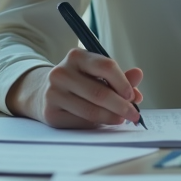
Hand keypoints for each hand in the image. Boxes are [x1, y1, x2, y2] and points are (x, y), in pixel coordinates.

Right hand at [5, 48, 142, 128]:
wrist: (42, 92)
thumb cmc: (78, 82)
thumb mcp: (96, 73)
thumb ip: (119, 75)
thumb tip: (138, 75)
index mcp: (76, 56)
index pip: (106, 66)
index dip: (123, 82)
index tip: (133, 95)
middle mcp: (61, 72)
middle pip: (99, 92)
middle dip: (121, 106)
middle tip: (134, 114)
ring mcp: (53, 93)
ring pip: (91, 110)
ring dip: (111, 117)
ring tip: (122, 119)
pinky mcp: (50, 113)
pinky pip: (81, 122)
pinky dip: (97, 124)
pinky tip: (105, 122)